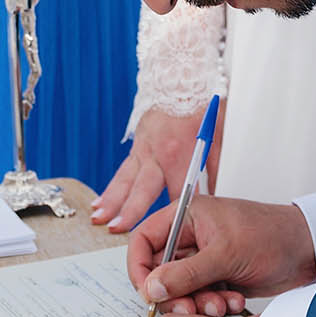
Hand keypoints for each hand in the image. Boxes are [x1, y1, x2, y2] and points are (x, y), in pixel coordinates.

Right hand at [91, 104, 225, 231]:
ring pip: (125, 180)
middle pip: (144, 188)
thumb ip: (217, 170)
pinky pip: (122, 171)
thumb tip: (217, 198)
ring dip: (111, 201)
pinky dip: (110, 188)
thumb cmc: (201, 106)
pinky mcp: (137, 146)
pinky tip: (98, 204)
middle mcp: (157, 153)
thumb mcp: (218, 137)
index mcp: (180, 153)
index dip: (177, 216)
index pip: (179, 194)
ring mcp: (144, 149)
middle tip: (118, 230)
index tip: (175, 238)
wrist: (180, 78)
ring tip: (99, 219)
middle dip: (131, 211)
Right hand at [130, 195, 315, 316]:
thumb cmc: (271, 237)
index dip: (139, 269)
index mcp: (185, 217)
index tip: (149, 293)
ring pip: (180, 290)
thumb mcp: (226, 254)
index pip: (143, 241)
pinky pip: (200, 299)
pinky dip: (213, 305)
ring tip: (224, 305)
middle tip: (190, 310)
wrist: (309, 252)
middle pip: (159, 272)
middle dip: (174, 294)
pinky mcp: (217, 279)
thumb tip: (150, 288)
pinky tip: (236, 302)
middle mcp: (190, 238)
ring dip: (198, 303)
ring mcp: (203, 260)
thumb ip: (186, 273)